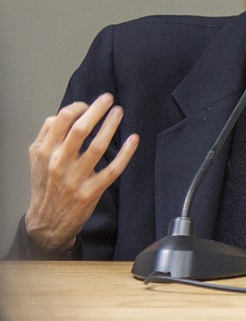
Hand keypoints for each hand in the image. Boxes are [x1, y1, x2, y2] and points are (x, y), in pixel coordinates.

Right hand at [25, 93, 138, 255]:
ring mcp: (76, 178)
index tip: (88, 104)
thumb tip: (62, 114)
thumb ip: (46, 136)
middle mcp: (59, 163)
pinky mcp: (91, 191)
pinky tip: (133, 139)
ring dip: (111, 126)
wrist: (47, 221)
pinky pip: (112, 169)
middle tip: (108, 98)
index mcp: (44, 152)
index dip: (77, 107)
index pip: (60, 121)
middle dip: (96, 110)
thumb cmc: (45, 185)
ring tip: (119, 112)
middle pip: (79, 130)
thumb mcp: (37, 159)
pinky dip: (125, 153)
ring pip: (97, 146)